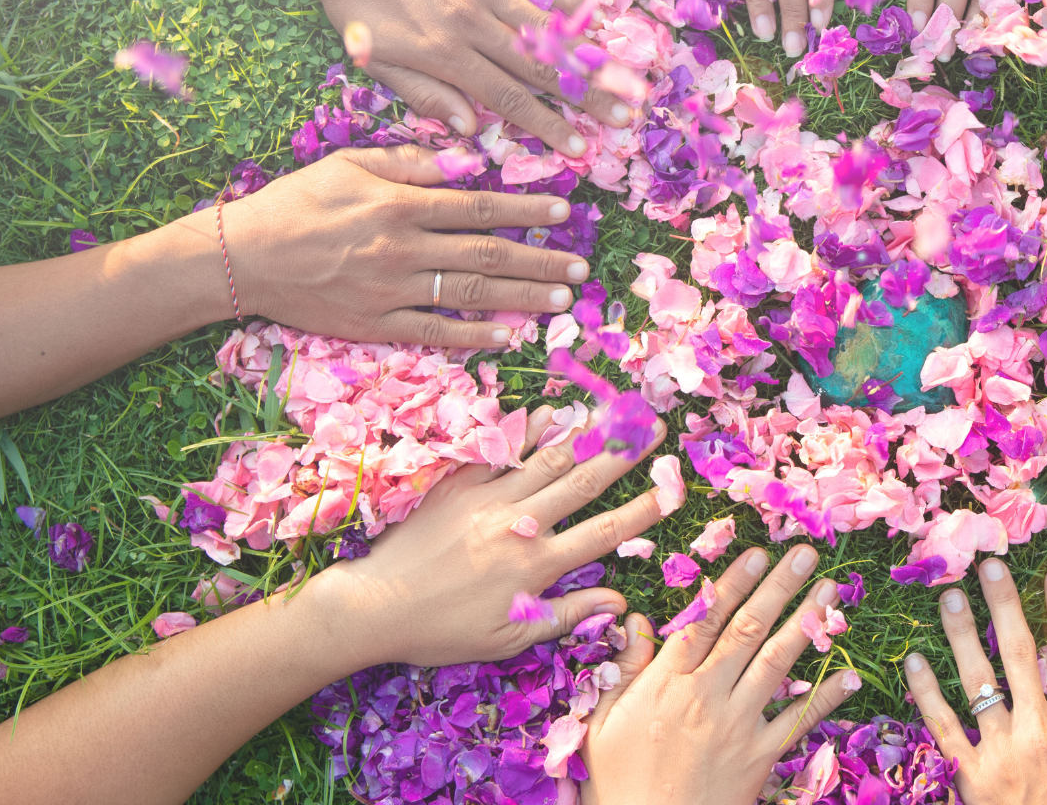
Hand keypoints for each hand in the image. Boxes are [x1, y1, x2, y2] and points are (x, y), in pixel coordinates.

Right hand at [201, 145, 588, 346]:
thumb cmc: (297, 203)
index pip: (479, 206)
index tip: (565, 210)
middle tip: (580, 266)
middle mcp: (402, 249)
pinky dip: (477, 336)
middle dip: (540, 260)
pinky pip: (436, 333)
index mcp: (399, 204)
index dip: (527, 208)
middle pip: (487, 256)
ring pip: (471, 296)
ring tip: (563, 298)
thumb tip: (468, 159)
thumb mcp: (349, 165)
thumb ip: (410, 163)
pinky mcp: (376, 325)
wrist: (243, 257)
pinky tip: (511, 335)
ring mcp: (391, 291)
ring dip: (524, 297)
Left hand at [277, 0, 631, 156]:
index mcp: (444, 53)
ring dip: (587, 53)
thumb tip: (473, 130)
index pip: (508, 98)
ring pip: (546, 25)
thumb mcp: (376, 60)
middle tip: (622, 116)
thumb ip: (426, 95)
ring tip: (620, 75)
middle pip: (540, 66)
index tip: (578, 146)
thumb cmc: (355, 5)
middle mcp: (471, 20)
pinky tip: (593, 18)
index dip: (547, 125)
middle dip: (585, 95)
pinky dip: (566, 0)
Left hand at [309, 408, 669, 667]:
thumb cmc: (442, 631)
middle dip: (624, 453)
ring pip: (546, 458)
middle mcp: (520, 523)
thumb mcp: (507, 638)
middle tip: (654, 426)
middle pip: (583, 481)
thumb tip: (616, 602)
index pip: (603, 533)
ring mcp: (488, 499)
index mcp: (536, 565)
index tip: (672, 491)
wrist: (374, 605)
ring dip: (584, 432)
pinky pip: (500, 452)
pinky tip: (549, 414)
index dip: (642, 512)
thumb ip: (565, 615)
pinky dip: (527, 432)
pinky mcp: (458, 486)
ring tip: (613, 409)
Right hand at [581, 543, 860, 804]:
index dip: (732, 584)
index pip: (705, 621)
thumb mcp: (603, 724)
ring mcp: (738, 725)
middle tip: (804, 552)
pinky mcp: (760, 756)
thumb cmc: (617, 783)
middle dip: (777, 587)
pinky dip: (825, 697)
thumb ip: (625, 669)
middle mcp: (707, 696)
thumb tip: (636, 618)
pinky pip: (797, 720)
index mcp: (667, 684)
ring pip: (776, 662)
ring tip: (829, 591)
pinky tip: (850, 674)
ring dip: (805, 623)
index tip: (756, 553)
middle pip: (746, 630)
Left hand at [902, 558, 1046, 804]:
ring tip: (949, 597)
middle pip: (1018, 653)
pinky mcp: (970, 776)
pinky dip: (926, 693)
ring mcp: (1001, 751)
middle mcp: (1039, 729)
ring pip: (977, 681)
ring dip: (961, 636)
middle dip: (1004, 604)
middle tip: (989, 565)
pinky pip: (944, 727)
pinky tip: (912, 662)